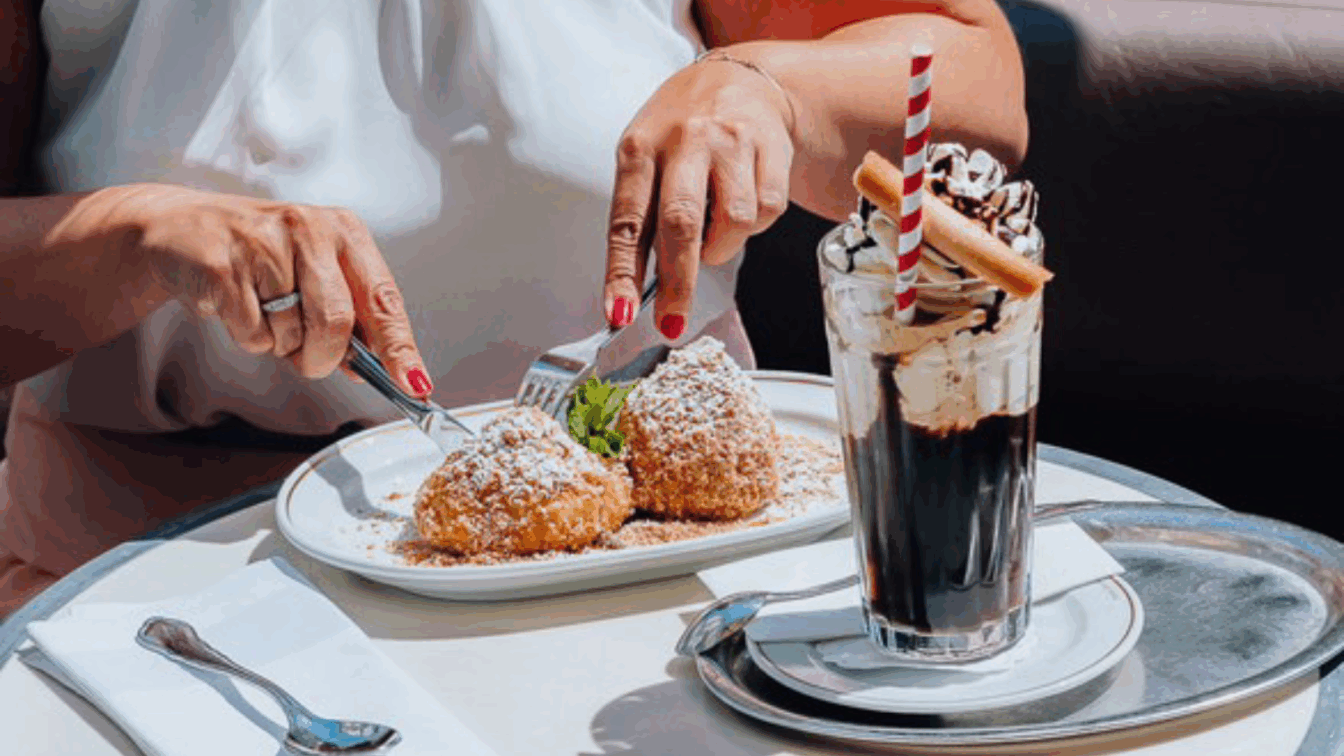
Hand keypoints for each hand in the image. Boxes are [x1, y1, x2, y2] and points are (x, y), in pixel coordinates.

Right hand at [110, 185, 432, 396]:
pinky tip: (235, 306)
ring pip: (292, 333)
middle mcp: (309, 227)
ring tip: (263, 311)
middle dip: (323, 357)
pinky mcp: (223, 264)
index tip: (414, 384)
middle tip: (307, 357)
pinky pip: (252, 333)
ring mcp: (263, 242)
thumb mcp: (315, 272)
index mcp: (344, 231)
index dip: (400, 348)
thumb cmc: (261, 256)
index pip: (384, 299)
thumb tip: (383, 367)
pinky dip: (249, 337)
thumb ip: (351, 315)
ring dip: (281, 344)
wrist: (182, 229)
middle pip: (336, 323)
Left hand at [603, 53, 794, 339]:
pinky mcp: (771, 150)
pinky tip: (742, 206)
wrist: (740, 81)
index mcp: (640, 148)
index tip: (619, 314)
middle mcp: (685, 141)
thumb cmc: (681, 132)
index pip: (627, 220)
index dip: (622, 273)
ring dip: (721, 248)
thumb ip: (639, 215)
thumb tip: (633, 291)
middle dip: (677, 283)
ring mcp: (731, 143)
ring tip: (714, 233)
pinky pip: (766, 213)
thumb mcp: (644, 158)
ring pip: (733, 224)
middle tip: (673, 321)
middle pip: (681, 224)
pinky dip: (753, 227)